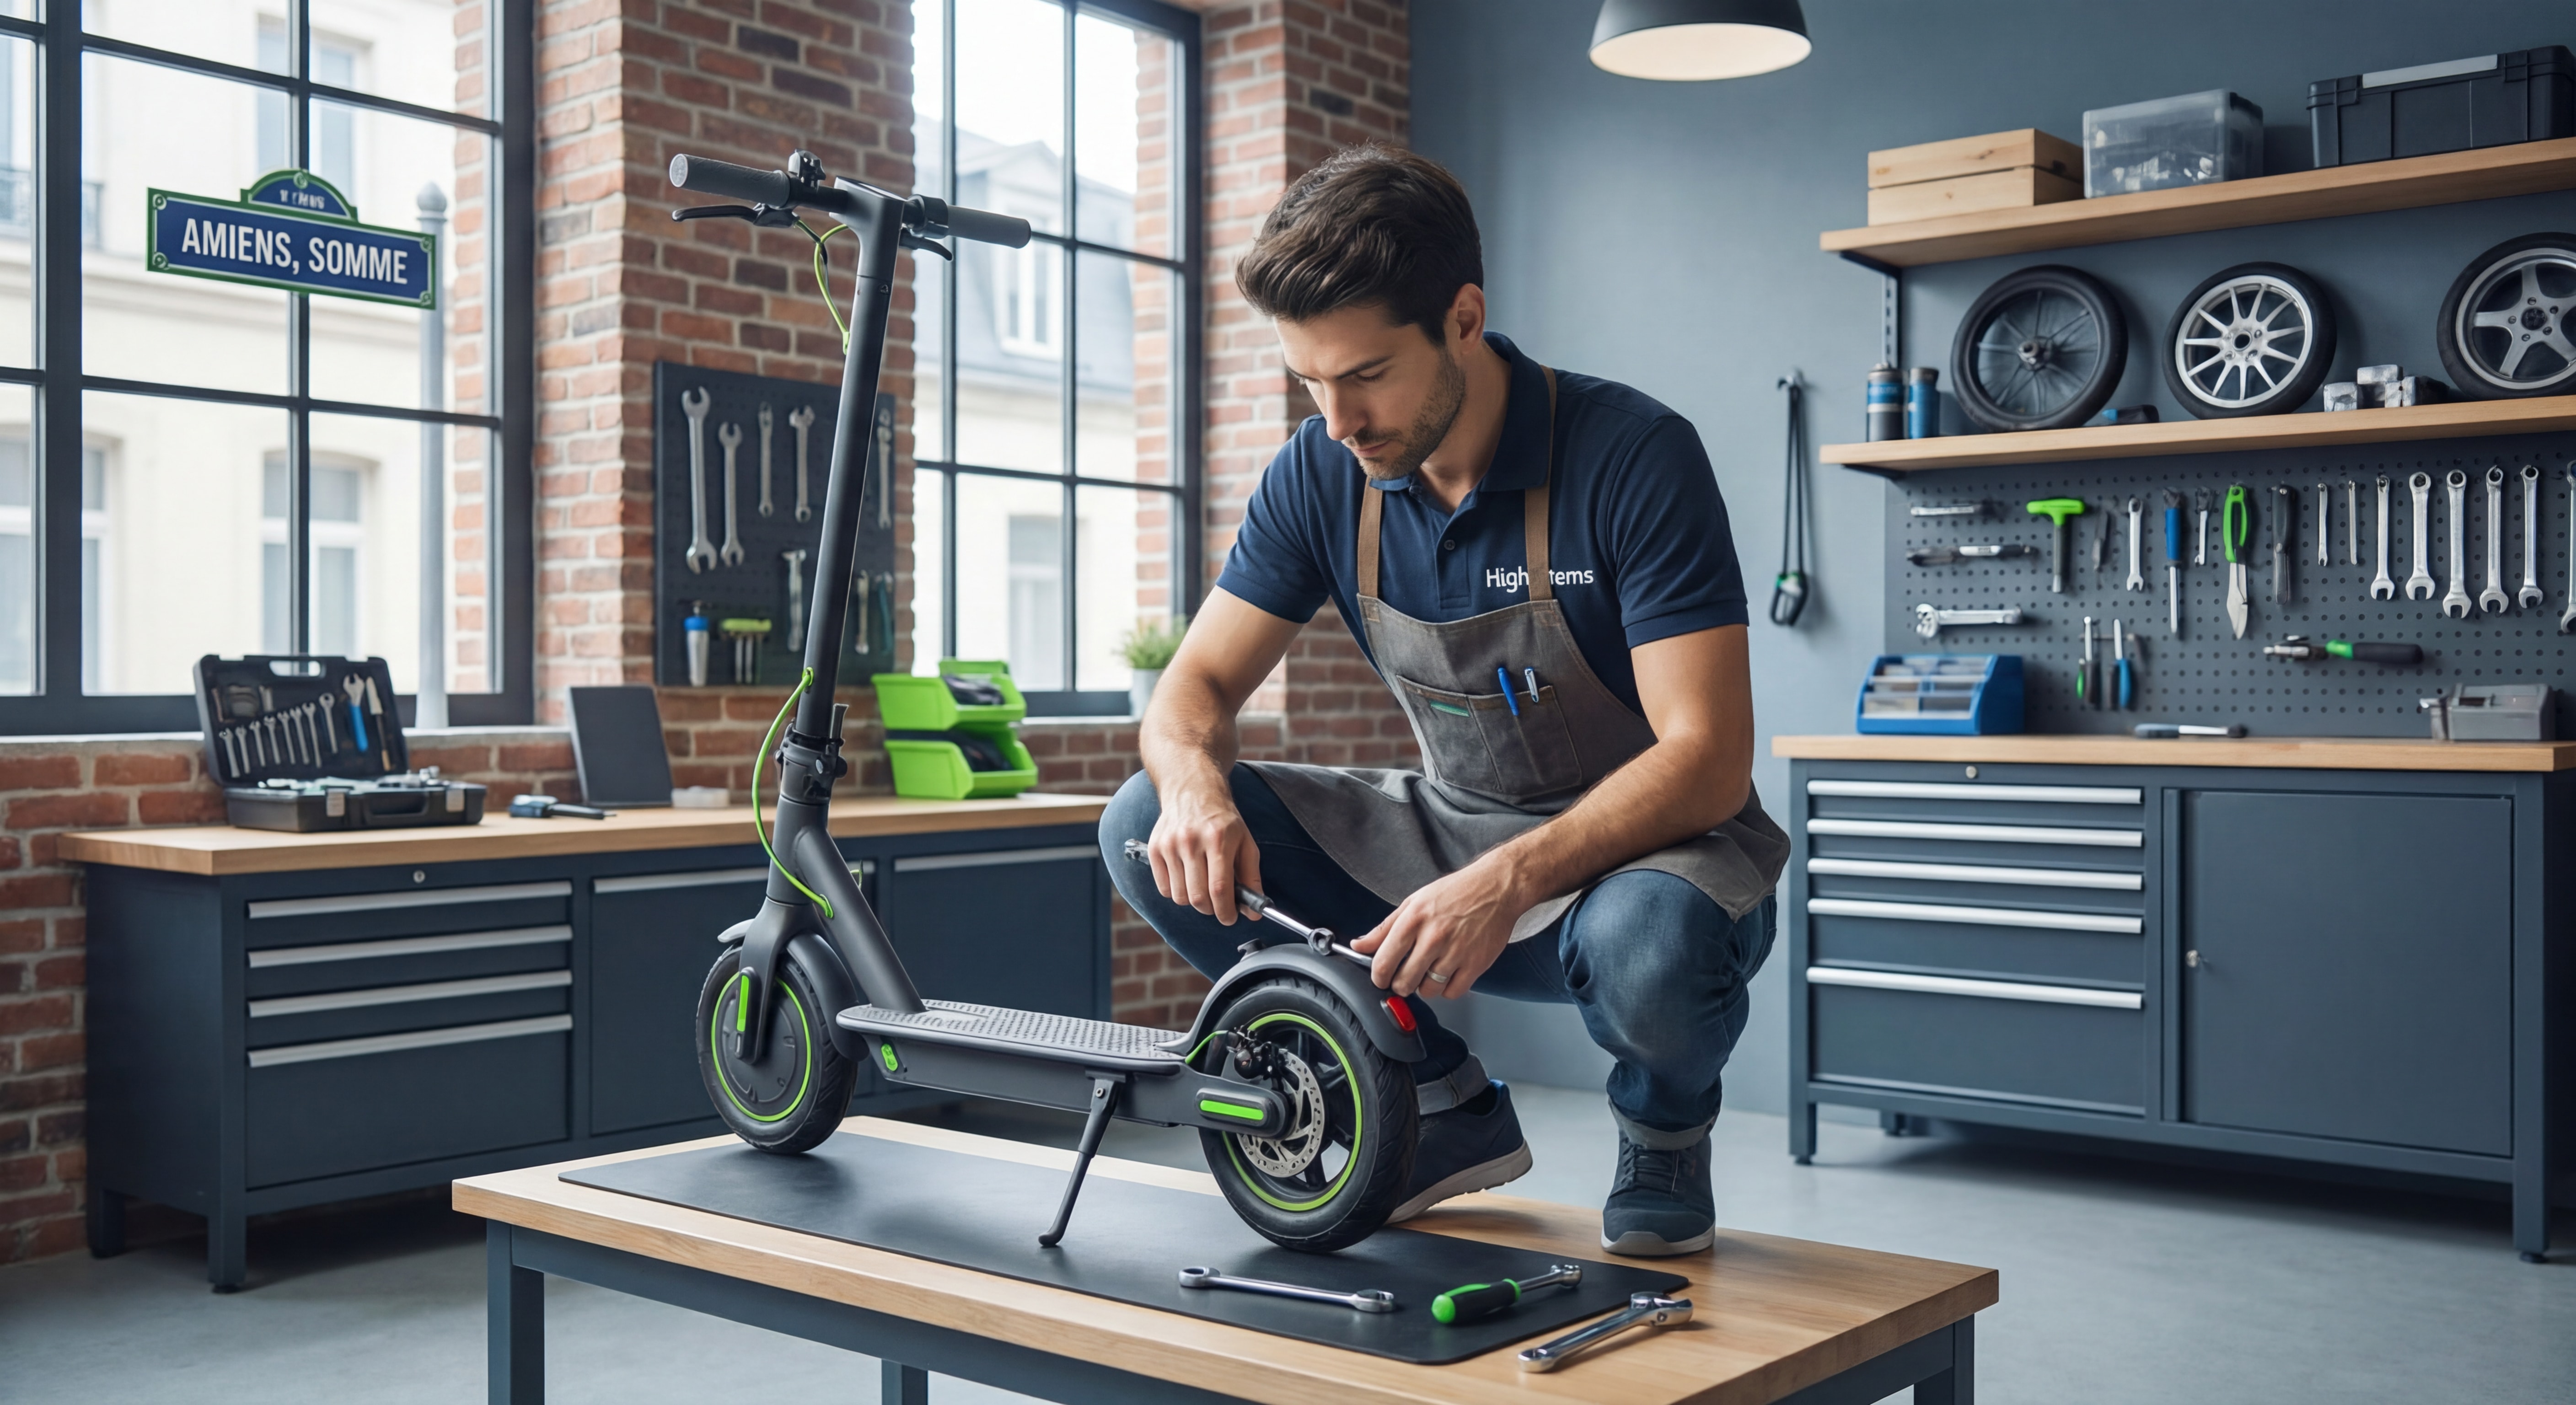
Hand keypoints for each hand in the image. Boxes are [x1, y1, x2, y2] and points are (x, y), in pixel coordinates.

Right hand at [1146, 789, 1263, 925]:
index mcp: (1218, 839)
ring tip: (1202, 886)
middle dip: (1211, 909)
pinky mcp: (1154, 848)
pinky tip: (1186, 877)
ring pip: (1179, 897)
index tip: (1230, 918)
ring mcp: (1169, 845)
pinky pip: (1164, 888)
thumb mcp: (1245, 842)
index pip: (1219, 888)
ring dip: (1193, 901)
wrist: (1192, 791)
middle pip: (1198, 897)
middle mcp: (1191, 841)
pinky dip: (1176, 892)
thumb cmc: (1222, 820)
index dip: (1225, 911)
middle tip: (1218, 904)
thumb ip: (1251, 877)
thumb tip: (1254, 912)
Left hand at [1350, 861, 1522, 998]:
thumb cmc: (1455, 892)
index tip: (1380, 978)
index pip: (1384, 961)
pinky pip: (1452, 992)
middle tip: (1406, 975)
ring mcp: (1456, 952)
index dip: (1378, 976)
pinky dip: (1447, 988)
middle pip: (1404, 982)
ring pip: (1428, 990)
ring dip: (1425, 986)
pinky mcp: (1476, 964)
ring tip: (1429, 971)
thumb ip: (1385, 927)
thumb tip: (1359, 945)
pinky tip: (1448, 973)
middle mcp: (1434, 937)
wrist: (1497, 887)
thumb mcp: (1414, 902)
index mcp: (1414, 919)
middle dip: (1400, 984)